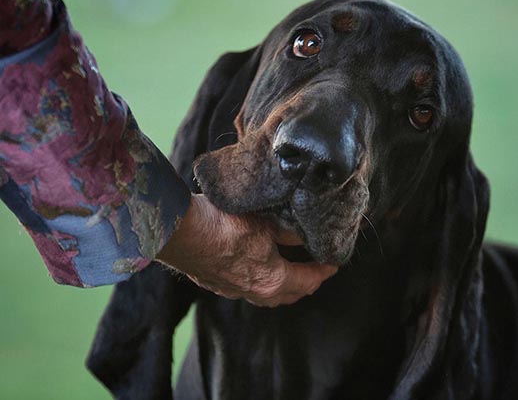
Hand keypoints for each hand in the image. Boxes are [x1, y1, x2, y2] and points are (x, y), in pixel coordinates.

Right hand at [156, 194, 337, 306]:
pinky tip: (260, 268)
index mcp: (273, 280)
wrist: (182, 231)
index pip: (309, 280)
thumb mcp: (268, 223)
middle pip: (290, 294)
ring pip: (268, 295)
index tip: (333, 264)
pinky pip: (248, 289)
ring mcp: (234, 291)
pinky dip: (263, 282)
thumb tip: (305, 236)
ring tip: (292, 270)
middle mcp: (255, 292)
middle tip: (316, 269)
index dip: (324, 271)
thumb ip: (290, 233)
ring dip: (284, 285)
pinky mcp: (217, 284)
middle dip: (306, 283)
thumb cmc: (225, 225)